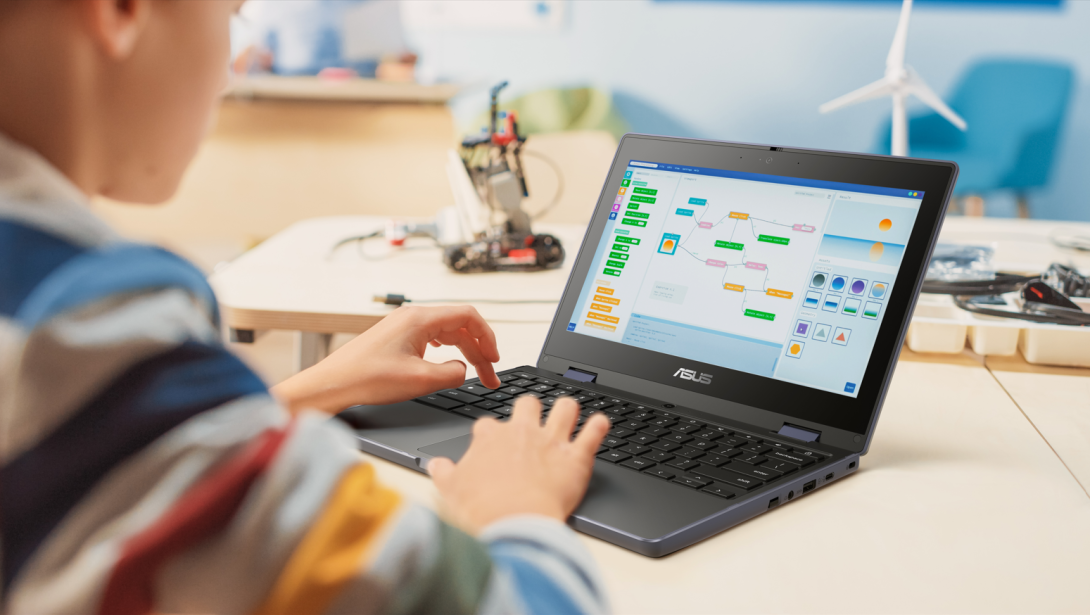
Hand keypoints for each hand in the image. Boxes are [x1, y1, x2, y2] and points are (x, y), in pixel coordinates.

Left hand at [272, 305, 500, 412]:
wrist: (334, 384)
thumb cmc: (367, 378)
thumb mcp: (420, 380)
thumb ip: (452, 373)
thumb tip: (463, 370)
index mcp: (420, 319)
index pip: (468, 316)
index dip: (488, 337)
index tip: (495, 358)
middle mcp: (412, 317)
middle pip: (459, 326)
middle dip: (479, 350)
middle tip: (489, 376)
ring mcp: (403, 326)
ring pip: (446, 333)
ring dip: (464, 352)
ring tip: (475, 373)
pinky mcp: (396, 338)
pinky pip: (431, 338)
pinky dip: (447, 351)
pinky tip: (449, 363)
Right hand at [428, 397, 610, 533]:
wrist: (513, 523)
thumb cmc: (482, 509)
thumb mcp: (450, 491)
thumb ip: (444, 474)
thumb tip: (436, 466)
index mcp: (491, 438)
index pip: (489, 425)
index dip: (492, 433)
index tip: (492, 441)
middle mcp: (522, 432)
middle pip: (528, 403)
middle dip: (530, 408)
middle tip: (532, 418)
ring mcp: (551, 442)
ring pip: (565, 408)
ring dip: (568, 409)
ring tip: (568, 412)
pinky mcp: (576, 458)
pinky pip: (593, 433)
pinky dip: (599, 426)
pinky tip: (601, 423)